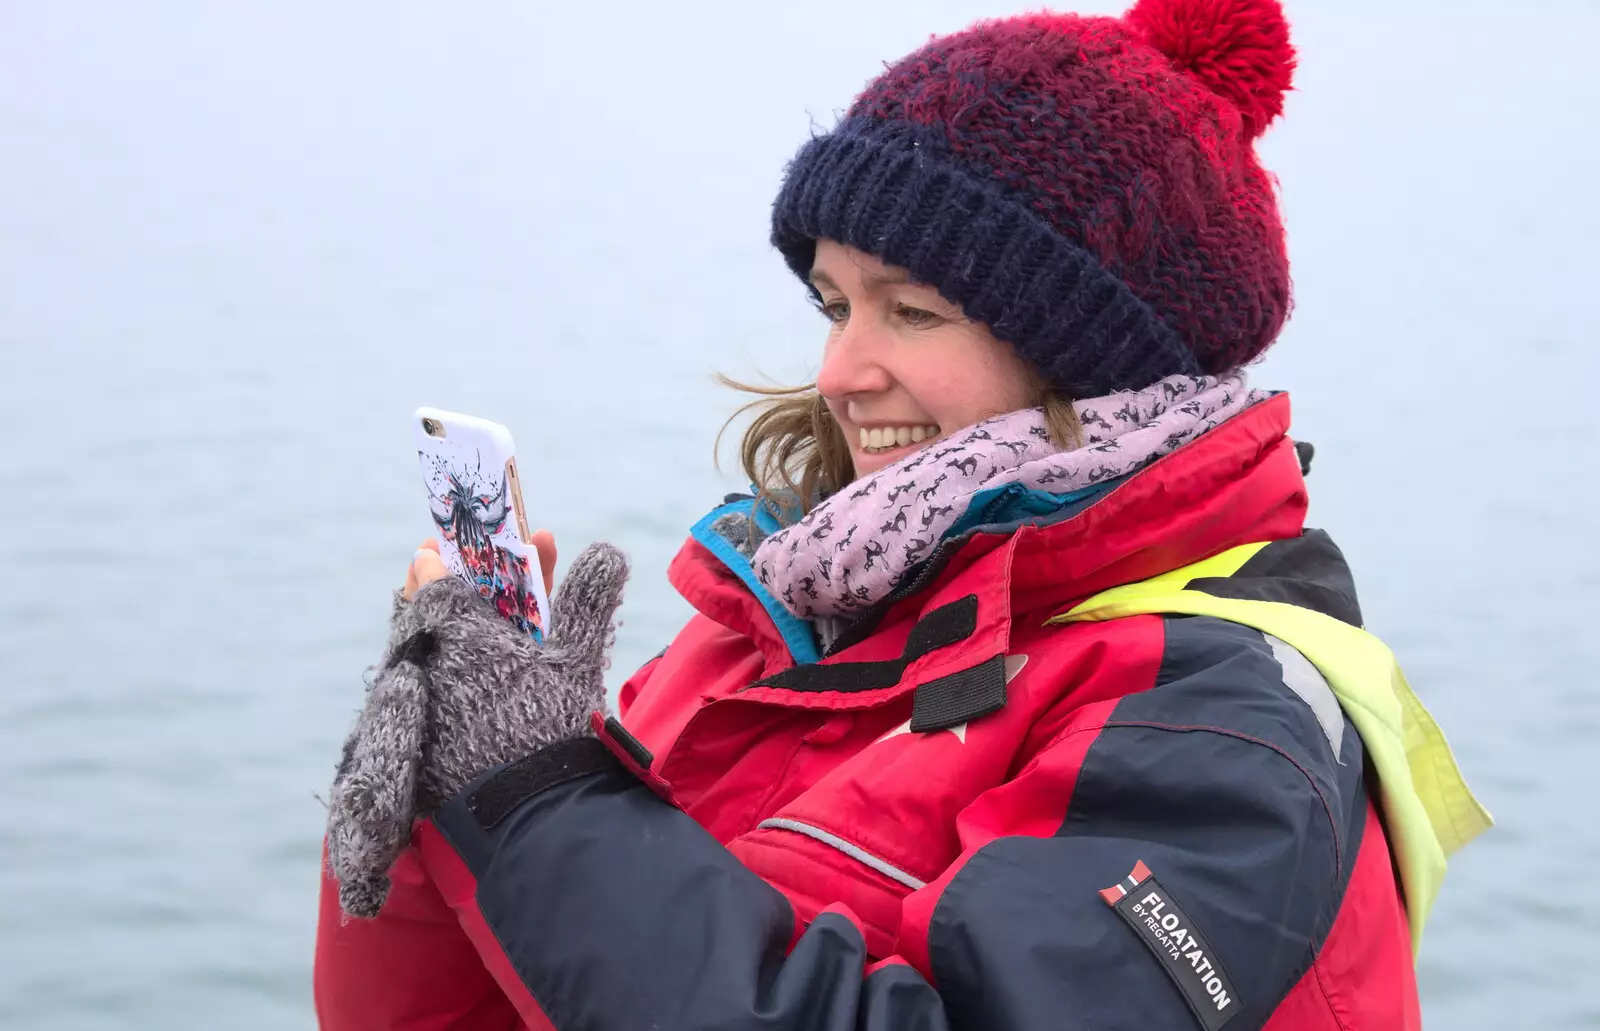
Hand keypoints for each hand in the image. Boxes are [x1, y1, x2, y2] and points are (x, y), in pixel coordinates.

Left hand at [327, 538, 628, 918]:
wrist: (530, 807)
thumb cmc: (553, 721)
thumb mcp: (575, 656)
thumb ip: (586, 600)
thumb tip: (609, 551)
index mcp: (458, 633)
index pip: (435, 582)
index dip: (439, 562)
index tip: (436, 549)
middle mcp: (426, 664)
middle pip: (417, 616)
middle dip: (430, 593)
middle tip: (439, 577)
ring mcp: (417, 706)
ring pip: (414, 656)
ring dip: (430, 636)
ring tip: (449, 628)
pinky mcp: (414, 744)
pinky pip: (414, 698)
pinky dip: (430, 680)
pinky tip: (448, 681)